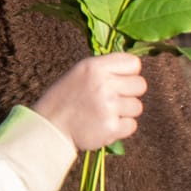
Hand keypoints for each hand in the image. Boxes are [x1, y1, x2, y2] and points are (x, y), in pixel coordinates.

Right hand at [31, 53, 146, 151]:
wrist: (49, 127)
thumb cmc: (64, 98)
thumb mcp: (80, 73)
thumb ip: (105, 68)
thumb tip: (133, 68)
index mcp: (95, 67)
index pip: (134, 63)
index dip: (128, 73)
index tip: (118, 80)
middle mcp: (104, 84)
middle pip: (140, 85)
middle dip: (129, 93)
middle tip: (112, 99)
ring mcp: (108, 107)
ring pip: (137, 107)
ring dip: (124, 112)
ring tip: (104, 113)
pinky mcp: (111, 127)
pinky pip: (132, 125)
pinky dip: (121, 127)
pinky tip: (104, 124)